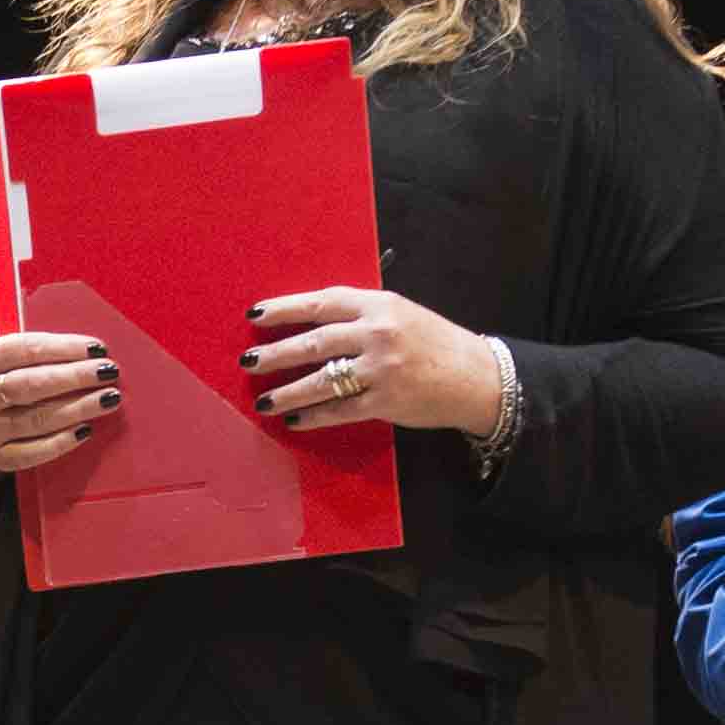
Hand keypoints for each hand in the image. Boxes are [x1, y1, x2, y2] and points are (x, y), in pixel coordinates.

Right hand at [0, 327, 120, 481]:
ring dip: (77, 408)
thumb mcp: (5, 358)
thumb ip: (38, 353)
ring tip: (108, 398)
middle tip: (108, 372)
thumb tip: (90, 355)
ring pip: (36, 419)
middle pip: (30, 385)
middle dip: (74, 377)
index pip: (25, 350)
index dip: (64, 348)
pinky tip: (86, 430)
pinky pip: (33, 453)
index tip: (97, 348)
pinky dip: (61, 442)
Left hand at [240, 286, 506, 437]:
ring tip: (263, 400)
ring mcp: (380, 369)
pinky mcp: (385, 401)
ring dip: (287, 392)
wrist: (476, 376)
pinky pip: (339, 410)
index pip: (321, 303)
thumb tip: (309, 322)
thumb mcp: (400, 313)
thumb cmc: (435, 342)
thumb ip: (359, 314)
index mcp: (379, 305)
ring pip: (320, 381)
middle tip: (248, 362)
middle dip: (275, 354)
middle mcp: (377, 333)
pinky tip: (294, 420)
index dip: (284, 309)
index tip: (255, 316)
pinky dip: (313, 417)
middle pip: (314, 343)